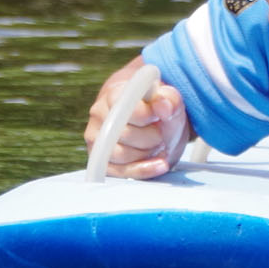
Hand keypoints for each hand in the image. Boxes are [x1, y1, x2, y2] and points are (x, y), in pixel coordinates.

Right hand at [83, 58, 191, 178]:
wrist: (154, 128)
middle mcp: (100, 116)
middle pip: (124, 133)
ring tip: (157, 144)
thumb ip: (170, 100)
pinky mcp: (101, 162)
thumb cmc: (159, 113)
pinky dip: (143, 170)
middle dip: (150, 137)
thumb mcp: (171, 103)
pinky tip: (160, 164)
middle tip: (161, 133)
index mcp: (113, 95)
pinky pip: (120, 172)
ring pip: (120, 154)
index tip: (159, 116)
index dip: (146, 115)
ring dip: (147, 153)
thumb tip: (162, 105)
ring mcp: (97, 140)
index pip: (124, 108)